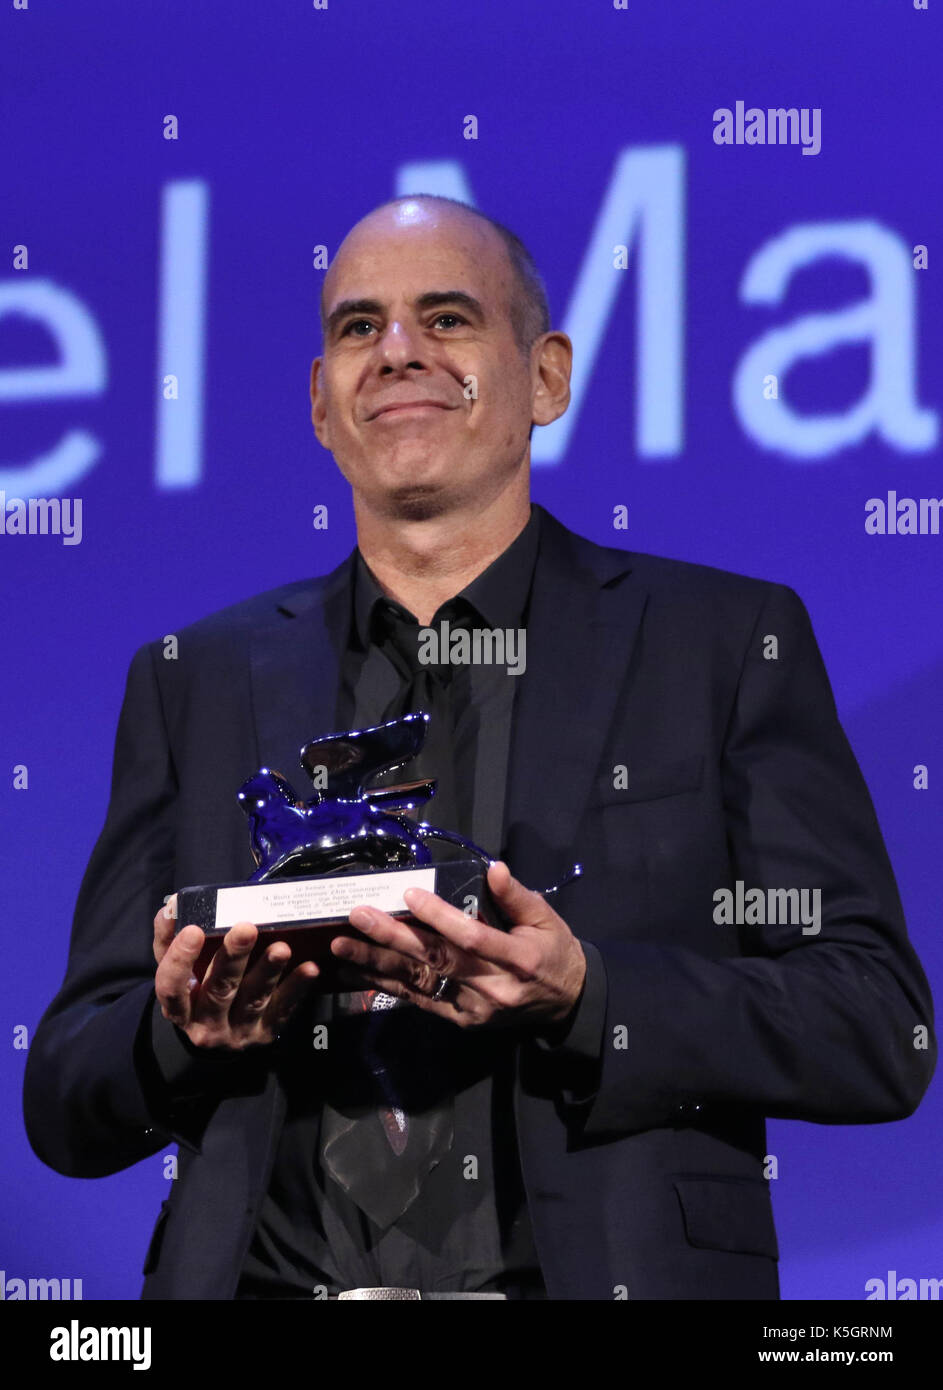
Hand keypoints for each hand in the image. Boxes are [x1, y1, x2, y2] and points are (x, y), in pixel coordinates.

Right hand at [152, 897, 318, 1050]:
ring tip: (281, 948)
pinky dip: (297, 987)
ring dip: (269, 971)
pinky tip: (309, 968)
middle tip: (247, 928)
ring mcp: (239, 1031)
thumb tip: (175, 904)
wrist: (216, 1040)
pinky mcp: (267, 1032)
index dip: (180, 959)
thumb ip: (169, 939)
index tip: (193, 930)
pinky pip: (284, 1009)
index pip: (172, 986)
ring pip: (254, 999)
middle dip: (234, 957)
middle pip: (220, 990)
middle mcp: (206, 1025)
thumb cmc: (195, 992)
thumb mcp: (177, 971)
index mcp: (179, 1008)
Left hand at [330, 860, 586, 1030]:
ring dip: (378, 964)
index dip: (439, 916)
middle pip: (436, 960)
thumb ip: (517, 896)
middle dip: (393, 937)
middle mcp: (493, 988)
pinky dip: (388, 985)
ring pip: (420, 983)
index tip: (409, 894)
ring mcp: (474, 1008)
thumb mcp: (547, 919)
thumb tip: (493, 868)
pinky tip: (361, 971)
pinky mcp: (461, 1020)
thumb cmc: (554, 952)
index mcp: (518, 959)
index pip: (472, 937)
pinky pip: (420, 1000)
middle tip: (358, 917)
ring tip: (342, 947)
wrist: (566, 1004)